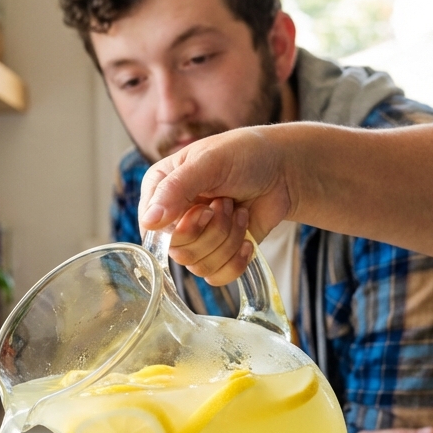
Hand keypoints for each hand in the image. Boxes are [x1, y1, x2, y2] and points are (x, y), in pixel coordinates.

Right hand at [139, 126, 293, 284]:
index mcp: (160, 192)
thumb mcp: (208, 162)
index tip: (205, 207)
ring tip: (240, 212)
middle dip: (213, 230)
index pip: (152, 230)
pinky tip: (247, 239)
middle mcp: (173, 219)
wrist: (283, 169)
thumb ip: (176, 189)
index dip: (181, 228)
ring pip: (200, 266)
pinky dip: (237, 260)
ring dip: (228, 239)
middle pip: (179, 252)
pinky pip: (218, 276)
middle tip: (227, 203)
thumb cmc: (244, 155)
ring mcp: (196, 239)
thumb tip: (149, 222)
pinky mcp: (219, 254)